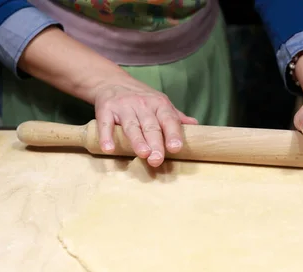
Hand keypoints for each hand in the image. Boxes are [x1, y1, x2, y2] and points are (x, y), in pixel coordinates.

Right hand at [17, 27, 196, 167]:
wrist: (111, 81)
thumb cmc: (141, 98)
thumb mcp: (160, 104)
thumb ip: (176, 117)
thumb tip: (196, 126)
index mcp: (159, 104)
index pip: (169, 120)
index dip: (173, 134)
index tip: (176, 148)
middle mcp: (142, 104)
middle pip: (151, 126)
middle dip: (156, 143)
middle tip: (158, 159)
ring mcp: (123, 107)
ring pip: (131, 126)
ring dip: (137, 141)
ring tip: (143, 154)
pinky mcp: (105, 110)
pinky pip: (106, 125)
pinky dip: (106, 136)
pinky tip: (109, 148)